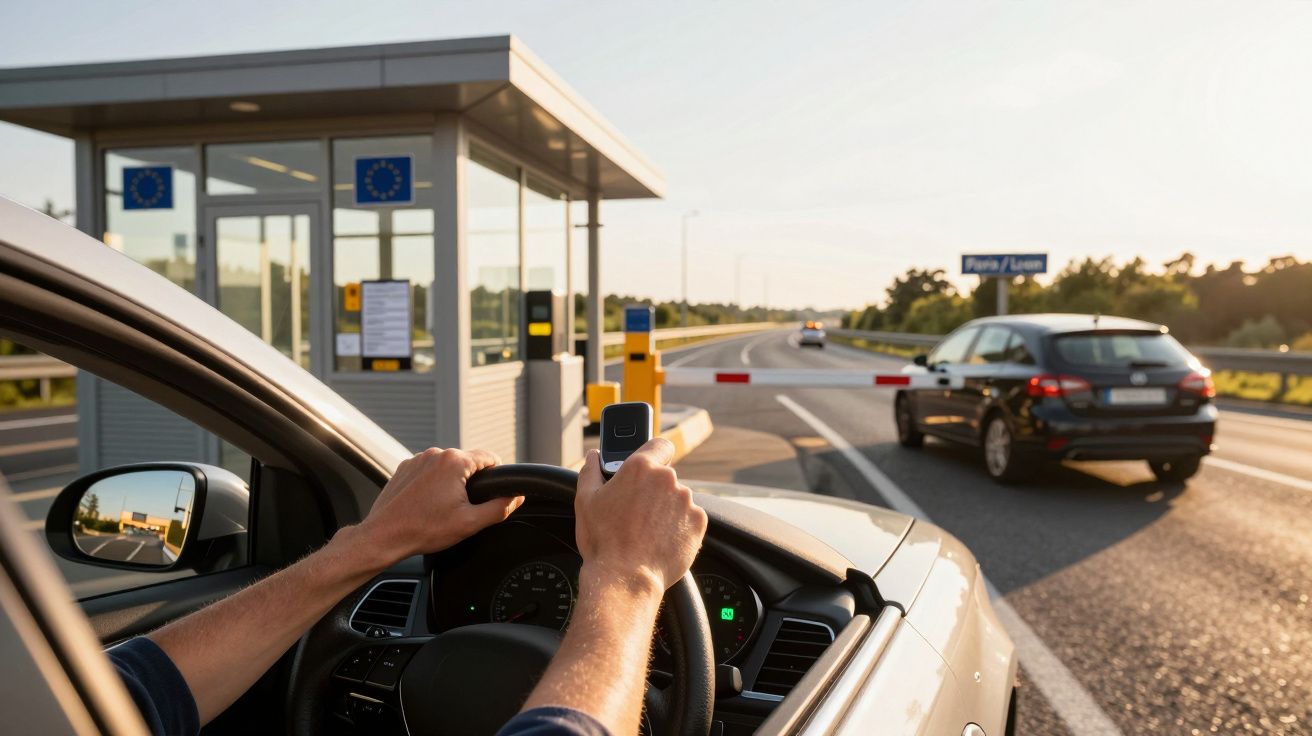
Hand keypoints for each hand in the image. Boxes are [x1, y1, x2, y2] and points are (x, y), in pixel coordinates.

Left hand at [356, 448, 523, 564]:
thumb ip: (500, 508)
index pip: (490, 457)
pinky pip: (428, 470)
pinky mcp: (404, 468)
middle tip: (464, 508)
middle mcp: (436, 454)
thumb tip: (517, 497)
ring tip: (442, 508)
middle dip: (471, 482)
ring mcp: (417, 459)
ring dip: (451, 482)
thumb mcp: (470, 523)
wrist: (384, 536)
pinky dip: (432, 484)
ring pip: (447, 466)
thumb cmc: (424, 530)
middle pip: (468, 462)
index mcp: (455, 462)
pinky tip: (427, 504)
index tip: (493, 492)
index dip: (497, 475)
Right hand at [574, 439, 707, 594]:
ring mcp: (686, 501)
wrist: (626, 579)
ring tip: (647, 531)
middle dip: (654, 490)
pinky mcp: (698, 523)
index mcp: (641, 467)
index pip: (659, 444)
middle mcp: (668, 479)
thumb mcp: (585, 501)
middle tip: (636, 511)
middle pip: (666, 476)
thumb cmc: (603, 541)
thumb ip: (590, 471)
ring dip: (666, 509)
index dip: (654, 453)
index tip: (648, 465)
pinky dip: (679, 526)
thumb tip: (593, 457)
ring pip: (677, 499)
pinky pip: (689, 518)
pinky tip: (660, 539)